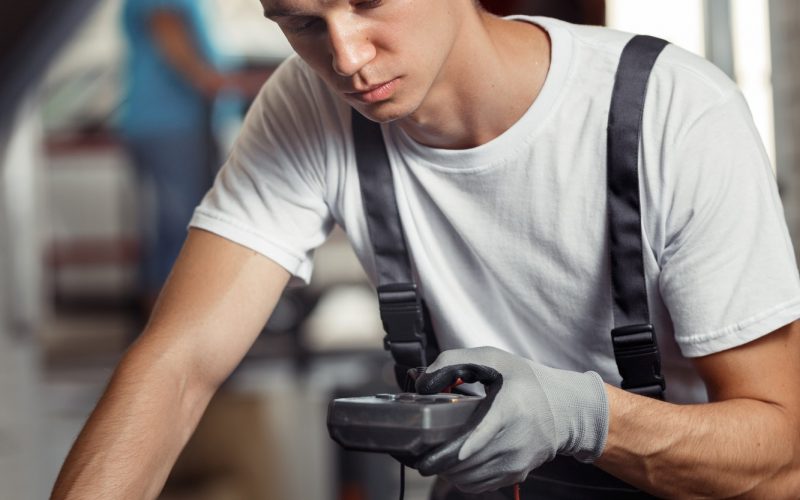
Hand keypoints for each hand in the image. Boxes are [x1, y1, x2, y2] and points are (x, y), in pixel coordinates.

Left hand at [413, 347, 608, 492]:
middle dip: (439, 459)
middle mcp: (515, 439)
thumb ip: (455, 360)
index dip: (463, 447)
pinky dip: (462, 479)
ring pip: (470, 477)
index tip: (441, 455)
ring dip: (448, 471)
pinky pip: (479, 485)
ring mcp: (517, 460)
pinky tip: (455, 464)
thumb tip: (425, 380)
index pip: (485, 432)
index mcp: (510, 407)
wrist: (567, 409)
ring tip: (437, 456)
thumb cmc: (528, 381)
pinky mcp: (516, 473)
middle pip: (468, 461)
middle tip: (421, 452)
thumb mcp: (495, 359)